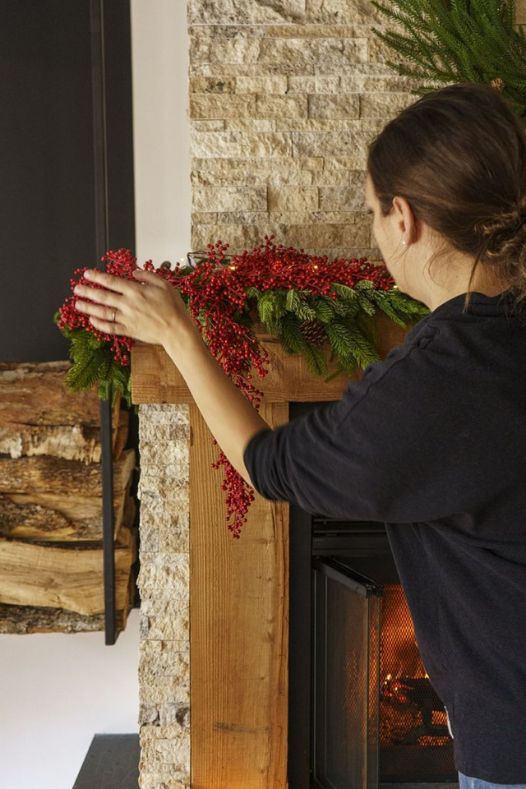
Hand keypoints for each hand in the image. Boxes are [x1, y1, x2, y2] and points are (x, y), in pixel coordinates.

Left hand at [73, 267, 197, 346]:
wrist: (177, 330)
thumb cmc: (173, 307)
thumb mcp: (164, 284)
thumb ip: (148, 276)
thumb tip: (134, 272)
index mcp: (136, 291)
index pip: (111, 281)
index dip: (97, 277)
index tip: (87, 274)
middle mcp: (128, 304)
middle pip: (103, 296)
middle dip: (87, 291)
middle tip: (76, 288)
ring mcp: (127, 318)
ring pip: (103, 312)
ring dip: (88, 307)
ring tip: (77, 304)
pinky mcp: (129, 330)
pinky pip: (110, 327)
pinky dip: (99, 324)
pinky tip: (92, 320)